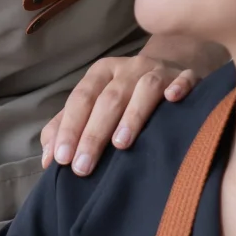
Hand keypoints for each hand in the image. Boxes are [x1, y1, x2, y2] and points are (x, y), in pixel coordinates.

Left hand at [41, 43, 212, 176]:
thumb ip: (67, 128)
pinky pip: (184, 79)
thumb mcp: (93, 106)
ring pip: (144, 89)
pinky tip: (173, 100)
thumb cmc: (124, 97)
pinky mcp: (186, 76)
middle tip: (83, 166)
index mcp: (101, 74)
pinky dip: (179, 87)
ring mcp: (159, 71)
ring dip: (132, 115)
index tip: (63, 159)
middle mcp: (128, 68)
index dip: (70, 128)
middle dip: (94, 134)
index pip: (81, 99)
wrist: (167, 72)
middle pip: (108, 99)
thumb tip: (49, 160)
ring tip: (120, 144)